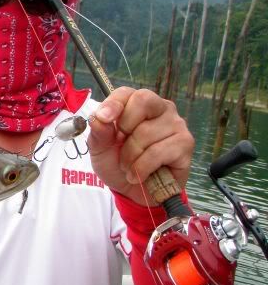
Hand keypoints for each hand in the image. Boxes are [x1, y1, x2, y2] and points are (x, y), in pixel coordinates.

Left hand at [87, 88, 194, 205]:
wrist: (131, 191)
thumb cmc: (117, 162)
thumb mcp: (99, 148)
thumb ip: (98, 132)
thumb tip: (99, 118)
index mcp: (137, 104)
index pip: (127, 93)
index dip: (114, 104)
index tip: (103, 118)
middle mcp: (161, 109)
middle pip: (143, 101)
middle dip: (125, 127)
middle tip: (120, 145)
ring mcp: (176, 125)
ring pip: (147, 132)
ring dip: (130, 156)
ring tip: (128, 166)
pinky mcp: (185, 145)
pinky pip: (158, 152)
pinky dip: (141, 168)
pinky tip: (139, 175)